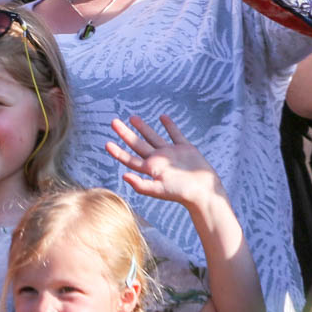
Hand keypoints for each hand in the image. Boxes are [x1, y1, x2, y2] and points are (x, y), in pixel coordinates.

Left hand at [106, 114, 225, 211]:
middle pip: (138, 144)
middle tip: (113, 122)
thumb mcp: (159, 190)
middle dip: (126, 133)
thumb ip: (141, 185)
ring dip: (143, 128)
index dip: (118, 152)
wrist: (205, 192)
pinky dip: (169, 126)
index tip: (107, 143)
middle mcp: (158, 160)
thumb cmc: (182, 194)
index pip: (130, 159)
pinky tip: (163, 117)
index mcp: (151, 169)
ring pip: (153, 137)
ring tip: (132, 117)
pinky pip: (175, 134)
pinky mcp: (185, 149)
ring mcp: (171, 153)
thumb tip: (124, 176)